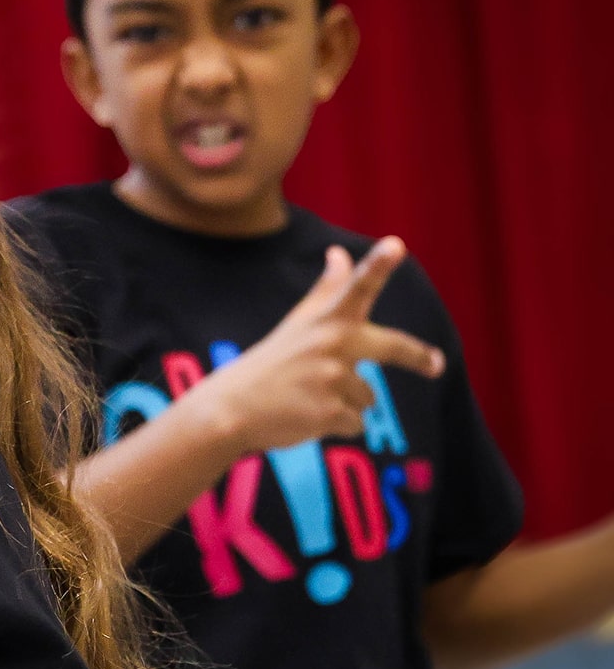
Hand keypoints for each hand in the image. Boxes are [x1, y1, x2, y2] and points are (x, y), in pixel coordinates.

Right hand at [193, 237, 445, 454]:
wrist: (231, 409)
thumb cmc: (270, 363)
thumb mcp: (299, 323)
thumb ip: (328, 289)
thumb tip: (339, 252)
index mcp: (326, 320)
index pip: (357, 288)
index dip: (378, 265)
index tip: (396, 244)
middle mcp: (332, 344)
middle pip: (394, 347)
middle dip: (419, 357)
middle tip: (437, 365)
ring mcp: (331, 379)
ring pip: (367, 397)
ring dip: (344, 402)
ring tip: (307, 398)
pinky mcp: (329, 413)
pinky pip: (355, 423)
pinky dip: (335, 424)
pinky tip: (306, 416)